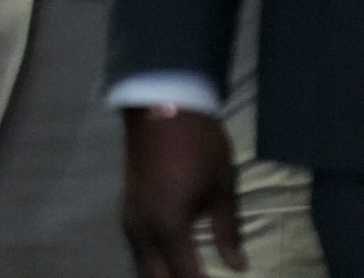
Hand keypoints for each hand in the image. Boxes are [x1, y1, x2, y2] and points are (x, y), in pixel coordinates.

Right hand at [121, 108, 244, 277]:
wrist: (161, 103)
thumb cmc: (199, 143)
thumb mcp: (222, 186)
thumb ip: (227, 230)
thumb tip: (237, 265)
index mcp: (168, 227)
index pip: (185, 277)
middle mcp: (143, 230)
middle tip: (201, 276)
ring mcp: (130, 218)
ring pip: (141, 266)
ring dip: (161, 276)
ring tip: (186, 272)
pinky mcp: (127, 207)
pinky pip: (136, 249)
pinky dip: (151, 262)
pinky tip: (167, 262)